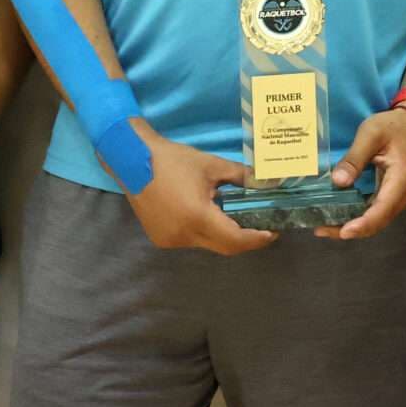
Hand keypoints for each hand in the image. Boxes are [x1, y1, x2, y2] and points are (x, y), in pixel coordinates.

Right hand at [122, 124, 277, 255]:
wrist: (131, 160)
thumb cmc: (173, 160)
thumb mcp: (212, 165)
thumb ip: (242, 177)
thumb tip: (267, 181)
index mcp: (198, 218)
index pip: (235, 240)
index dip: (256, 239)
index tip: (273, 232)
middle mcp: (184, 236)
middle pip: (223, 247)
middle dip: (244, 240)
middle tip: (262, 227)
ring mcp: (170, 240)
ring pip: (207, 245)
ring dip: (224, 235)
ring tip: (235, 216)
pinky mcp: (161, 239)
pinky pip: (191, 241)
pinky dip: (205, 232)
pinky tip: (209, 215)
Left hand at [316, 104, 405, 239]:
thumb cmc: (394, 126)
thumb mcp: (371, 133)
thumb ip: (355, 158)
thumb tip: (339, 181)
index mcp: (401, 180)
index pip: (382, 209)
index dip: (363, 224)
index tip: (343, 231)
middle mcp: (402, 195)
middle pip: (377, 222)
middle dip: (350, 230)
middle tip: (321, 230)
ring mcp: (397, 197)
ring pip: (375, 221)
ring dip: (352, 226)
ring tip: (324, 227)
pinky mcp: (390, 196)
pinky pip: (374, 212)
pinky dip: (356, 217)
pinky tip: (338, 216)